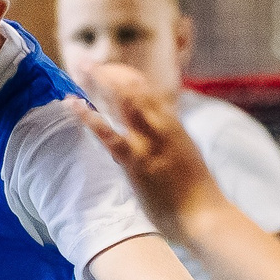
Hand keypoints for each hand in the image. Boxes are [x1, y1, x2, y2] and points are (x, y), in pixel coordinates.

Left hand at [80, 65, 229, 239]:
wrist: (205, 216)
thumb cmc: (198, 195)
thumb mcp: (187, 159)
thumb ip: (171, 144)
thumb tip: (160, 141)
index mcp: (174, 126)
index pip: (148, 91)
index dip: (125, 78)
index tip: (108, 71)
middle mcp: (162, 127)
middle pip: (132, 89)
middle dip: (108, 73)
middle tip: (85, 63)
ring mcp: (149, 143)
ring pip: (122, 101)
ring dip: (98, 82)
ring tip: (79, 68)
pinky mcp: (137, 162)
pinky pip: (109, 135)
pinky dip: (89, 117)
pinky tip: (74, 105)